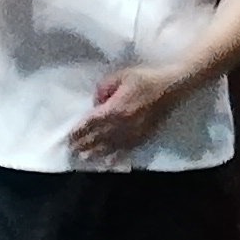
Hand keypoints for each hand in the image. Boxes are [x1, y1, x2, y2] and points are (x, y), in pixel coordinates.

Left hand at [69, 56, 207, 160]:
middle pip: (98, 137)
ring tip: (84, 158)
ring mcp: (133, 132)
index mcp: (115, 108)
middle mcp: (122, 124)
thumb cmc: (145, 79)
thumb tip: (97, 102)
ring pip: (110, 146)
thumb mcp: (121, 75)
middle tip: (72, 150)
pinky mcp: (143, 136)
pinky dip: (116, 157)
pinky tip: (109, 163)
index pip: (91, 123)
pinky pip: (127, 150)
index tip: (68, 137)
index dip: (78, 131)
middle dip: (84, 143)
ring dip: (96, 152)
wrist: (171, 87)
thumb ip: (104, 88)